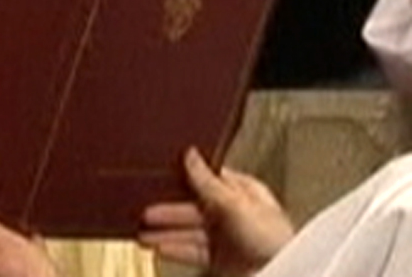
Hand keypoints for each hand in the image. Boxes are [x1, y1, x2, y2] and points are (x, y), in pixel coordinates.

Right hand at [139, 148, 294, 275]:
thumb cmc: (274, 240)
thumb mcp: (236, 203)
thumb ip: (208, 181)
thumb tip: (191, 154)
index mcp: (244, 192)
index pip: (208, 178)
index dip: (185, 177)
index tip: (161, 173)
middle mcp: (235, 215)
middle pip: (194, 207)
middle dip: (168, 208)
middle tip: (145, 207)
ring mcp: (228, 240)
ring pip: (189, 232)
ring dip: (165, 231)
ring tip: (142, 231)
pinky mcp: (223, 262)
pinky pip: (192, 252)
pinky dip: (174, 249)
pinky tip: (159, 247)